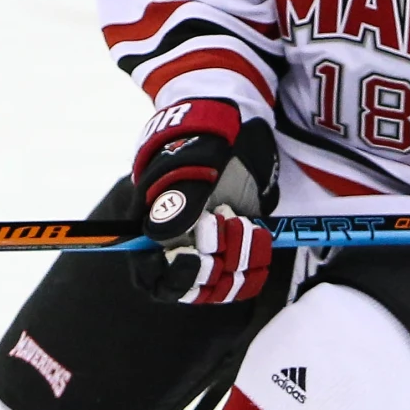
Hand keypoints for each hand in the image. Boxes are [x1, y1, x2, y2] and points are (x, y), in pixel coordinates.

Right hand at [131, 99, 278, 304]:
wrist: (238, 123)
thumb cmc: (207, 135)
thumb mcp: (197, 158)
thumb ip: (180, 195)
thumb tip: (157, 235)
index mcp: (155, 220)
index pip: (148, 269)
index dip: (168, 276)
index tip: (195, 260)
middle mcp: (178, 239)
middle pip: (183, 286)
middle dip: (208, 271)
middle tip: (229, 236)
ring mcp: (208, 244)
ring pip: (216, 284)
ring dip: (235, 266)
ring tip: (248, 228)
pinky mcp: (236, 245)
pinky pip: (241, 275)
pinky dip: (254, 266)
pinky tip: (261, 239)